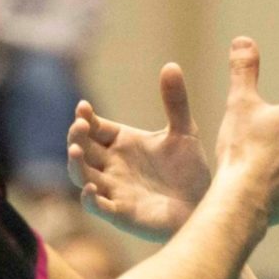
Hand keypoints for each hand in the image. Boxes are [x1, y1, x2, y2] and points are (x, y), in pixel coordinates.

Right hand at [67, 63, 213, 241]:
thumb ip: (176, 102)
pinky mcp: (120, 213)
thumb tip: (171, 65)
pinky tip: (91, 190)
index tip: (84, 107)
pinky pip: (97, 207)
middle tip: (79, 126)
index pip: (95, 127)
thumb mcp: (184, 132)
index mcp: (122, 143)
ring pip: (82, 176)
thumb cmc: (189, 171)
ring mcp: (113, 189)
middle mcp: (111, 165)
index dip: (86, 118)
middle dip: (76, 137)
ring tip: (76, 151)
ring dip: (76, 164)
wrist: (202, 206)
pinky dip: (90, 199)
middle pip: (83, 149)